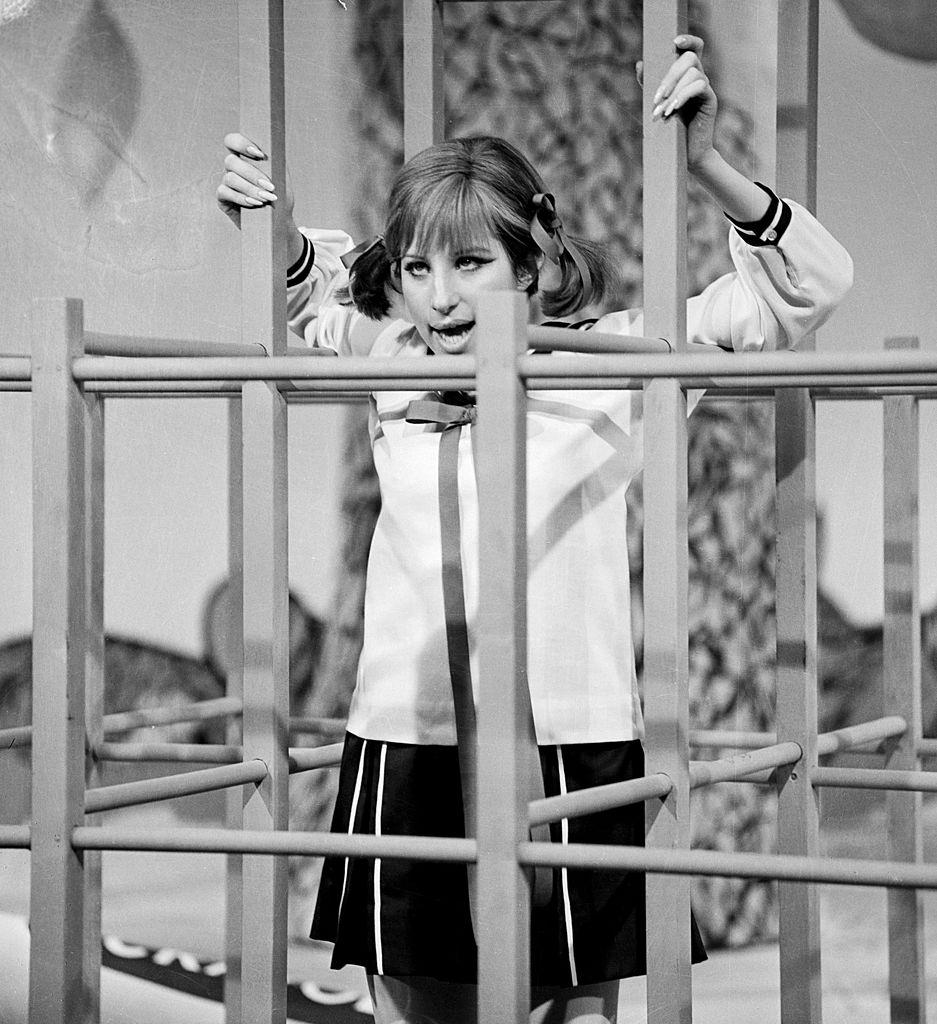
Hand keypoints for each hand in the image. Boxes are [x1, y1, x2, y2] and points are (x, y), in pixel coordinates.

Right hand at [216, 132, 294, 223]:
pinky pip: (224, 192)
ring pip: (230, 178)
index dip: (241, 143)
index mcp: (244, 157)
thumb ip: (277, 162)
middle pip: (231, 161)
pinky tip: (254, 204)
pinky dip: (241, 198)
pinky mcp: (222, 199)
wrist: (278, 223)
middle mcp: (232, 168)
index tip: (260, 154)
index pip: (233, 141)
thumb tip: (273, 149)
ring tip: (266, 198)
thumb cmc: (280, 198)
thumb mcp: (282, 179)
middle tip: (270, 186)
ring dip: (250, 188)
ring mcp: (225, 182)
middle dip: (252, 174)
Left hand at [637, 35, 716, 170]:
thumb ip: (650, 84)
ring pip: (694, 73)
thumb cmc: (671, 129)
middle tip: (656, 98)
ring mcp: (706, 88)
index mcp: (687, 76)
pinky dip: (684, 95)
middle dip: (670, 75)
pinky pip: (700, 86)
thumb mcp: (657, 103)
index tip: (674, 42)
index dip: (687, 40)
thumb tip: (640, 64)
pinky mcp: (711, 100)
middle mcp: (699, 78)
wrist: (686, 153)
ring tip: (663, 111)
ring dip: (674, 90)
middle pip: (690, 58)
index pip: (693, 49)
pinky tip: (673, 110)